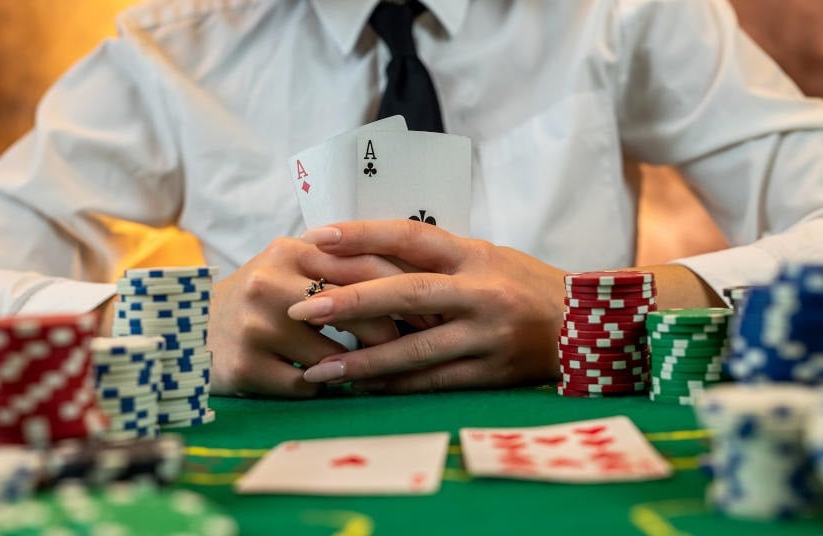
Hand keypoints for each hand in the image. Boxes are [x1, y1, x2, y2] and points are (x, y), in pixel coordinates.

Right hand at [207, 236, 407, 397]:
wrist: (187, 328)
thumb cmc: (259, 298)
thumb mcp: (291, 266)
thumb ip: (340, 263)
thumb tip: (415, 280)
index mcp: (289, 251)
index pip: (362, 265)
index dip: (403, 290)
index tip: (431, 312)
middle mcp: (269, 283)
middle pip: (353, 311)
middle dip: (387, 334)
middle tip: (407, 347)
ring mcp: (255, 326)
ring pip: (333, 356)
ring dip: (351, 367)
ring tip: (353, 365)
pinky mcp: (245, 367)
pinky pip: (307, 386)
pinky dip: (318, 386)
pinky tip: (313, 378)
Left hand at [288, 220, 566, 393]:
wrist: (588, 325)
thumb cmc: (525, 284)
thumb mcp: (484, 257)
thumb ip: (434, 258)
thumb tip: (367, 256)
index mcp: (473, 254)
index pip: (409, 237)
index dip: (362, 235)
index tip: (317, 238)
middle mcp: (478, 292)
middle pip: (405, 294)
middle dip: (349, 303)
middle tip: (301, 309)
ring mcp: (486, 335)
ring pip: (415, 350)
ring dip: (363, 361)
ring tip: (318, 370)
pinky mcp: (492, 373)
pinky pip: (434, 382)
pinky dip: (396, 386)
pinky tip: (362, 389)